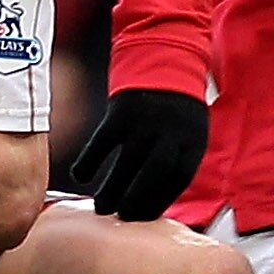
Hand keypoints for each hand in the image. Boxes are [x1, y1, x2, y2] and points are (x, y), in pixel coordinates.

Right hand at [68, 88, 209, 219]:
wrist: (166, 55)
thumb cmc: (176, 107)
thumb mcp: (191, 131)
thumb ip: (177, 161)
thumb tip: (152, 204)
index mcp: (193, 139)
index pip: (178, 179)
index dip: (160, 202)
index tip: (144, 217)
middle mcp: (170, 131)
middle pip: (154, 174)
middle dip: (137, 200)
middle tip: (121, 217)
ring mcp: (145, 120)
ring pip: (127, 163)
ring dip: (112, 189)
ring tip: (102, 208)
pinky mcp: (121, 111)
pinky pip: (102, 143)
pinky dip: (89, 161)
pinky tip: (81, 177)